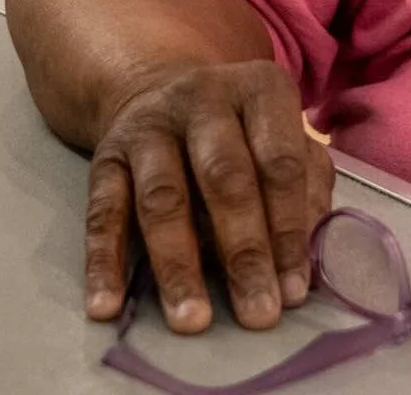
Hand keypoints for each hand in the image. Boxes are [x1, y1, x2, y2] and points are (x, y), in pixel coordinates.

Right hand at [83, 59, 332, 334]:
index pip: (280, 162)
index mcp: (259, 90)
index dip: (289, 229)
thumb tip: (308, 261)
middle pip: (224, 177)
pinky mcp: (105, 157)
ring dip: (176, 265)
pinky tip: (109, 306)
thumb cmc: (241, 133)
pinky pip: (102, 213)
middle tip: (257, 314)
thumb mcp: (285, 140)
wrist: (158, 91)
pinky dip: (104, 264)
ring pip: (161, 198)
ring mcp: (149, 126)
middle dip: (243, 252)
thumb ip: (307, 189)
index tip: (294, 291)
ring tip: (191, 320)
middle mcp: (203, 99)